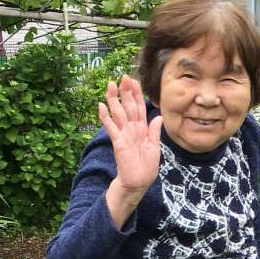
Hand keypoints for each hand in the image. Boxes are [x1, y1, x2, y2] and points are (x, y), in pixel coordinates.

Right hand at [99, 75, 162, 195]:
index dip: (136, 95)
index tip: (134, 81)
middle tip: (123, 77)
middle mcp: (132, 129)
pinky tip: (101, 106)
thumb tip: (158, 116)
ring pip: (118, 113)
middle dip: (126, 92)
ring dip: (114, 99)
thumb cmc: (147, 167)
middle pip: (128, 106)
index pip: (139, 108)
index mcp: (142, 129)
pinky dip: (106, 117)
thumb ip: (154, 132)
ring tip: (110, 85)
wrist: (138, 182)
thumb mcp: (155, 148)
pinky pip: (111, 128)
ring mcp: (124, 134)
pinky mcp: (118, 142)